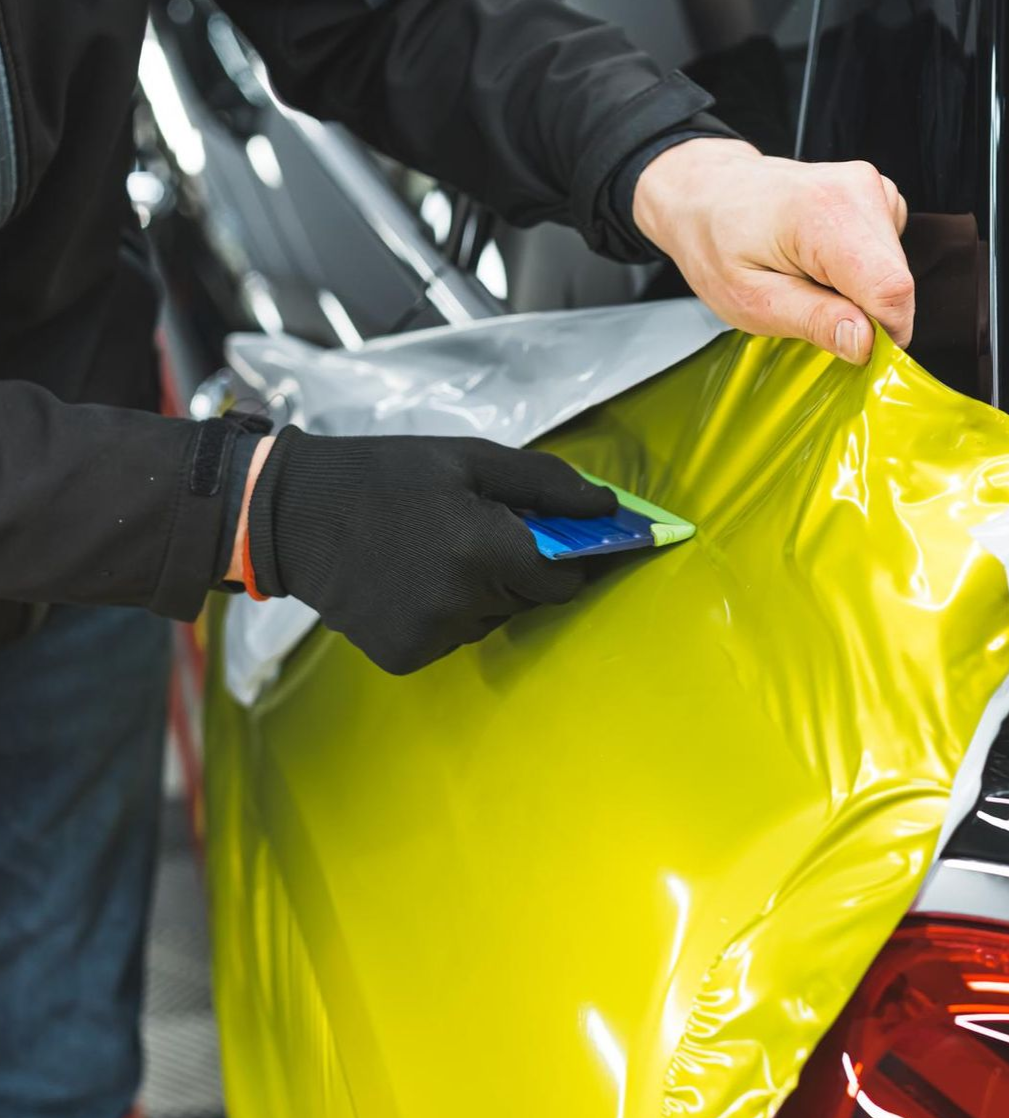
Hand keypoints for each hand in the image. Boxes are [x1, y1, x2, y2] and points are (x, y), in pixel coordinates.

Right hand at [243, 430, 615, 674]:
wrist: (292, 514)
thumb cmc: (385, 476)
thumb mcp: (468, 459)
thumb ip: (545, 483)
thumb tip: (608, 507)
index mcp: (483, 548)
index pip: (564, 579)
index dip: (560, 558)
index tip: (542, 539)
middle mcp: (462, 602)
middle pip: (526, 600)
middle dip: (513, 570)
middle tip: (468, 534)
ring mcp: (431, 636)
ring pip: (488, 621)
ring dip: (478, 595)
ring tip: (430, 555)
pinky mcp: (404, 657)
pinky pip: (450, 639)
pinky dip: (441, 617)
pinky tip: (407, 584)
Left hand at [633, 138, 913, 363]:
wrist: (708, 195)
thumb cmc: (718, 244)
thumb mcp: (752, 300)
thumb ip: (813, 321)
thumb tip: (866, 343)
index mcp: (825, 214)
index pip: (890, 289)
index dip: (885, 334)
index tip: (857, 354)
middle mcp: (859, 189)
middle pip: (896, 281)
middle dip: (866, 315)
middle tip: (811, 312)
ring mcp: (872, 187)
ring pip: (895, 271)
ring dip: (860, 295)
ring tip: (808, 282)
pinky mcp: (877, 196)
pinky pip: (886, 256)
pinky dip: (860, 274)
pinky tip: (820, 265)